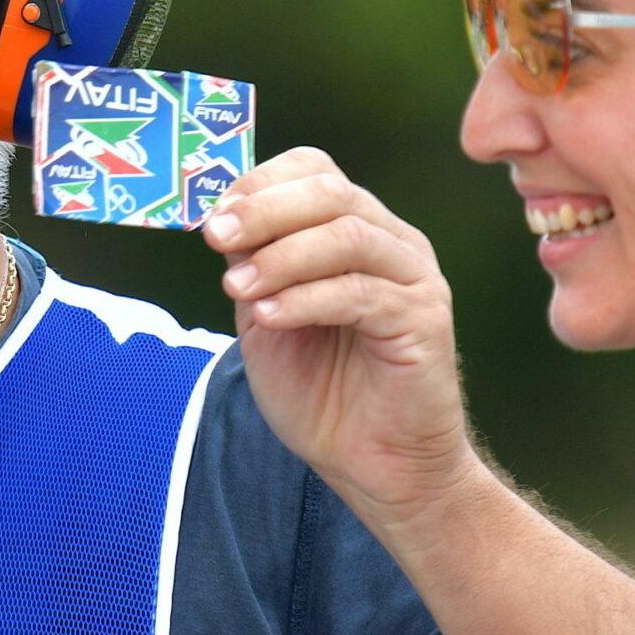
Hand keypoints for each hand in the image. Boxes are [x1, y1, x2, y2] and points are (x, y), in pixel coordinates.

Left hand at [205, 148, 479, 525]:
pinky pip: (361, 293)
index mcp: (355, 229)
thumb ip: (252, 268)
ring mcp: (413, 277)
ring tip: (236, 288)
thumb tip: (218, 223)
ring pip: (348, 235)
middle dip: (264, 210)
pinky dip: (306, 299)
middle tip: (216, 237)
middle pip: (330, 193)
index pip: (314, 172)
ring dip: (281, 257)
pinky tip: (269, 316)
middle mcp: (391, 242)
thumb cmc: (322, 390)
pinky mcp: (423, 319)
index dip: (260, 183)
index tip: (211, 215)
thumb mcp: (266, 318)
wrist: (374, 462)